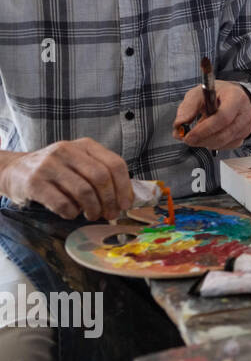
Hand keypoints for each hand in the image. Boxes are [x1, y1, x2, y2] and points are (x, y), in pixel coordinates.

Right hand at [0, 138, 132, 219]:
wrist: (14, 171)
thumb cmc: (55, 171)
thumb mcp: (78, 164)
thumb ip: (101, 174)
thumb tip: (125, 199)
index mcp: (84, 145)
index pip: (115, 164)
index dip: (124, 187)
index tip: (126, 204)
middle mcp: (67, 150)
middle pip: (101, 177)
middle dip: (110, 201)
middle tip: (110, 214)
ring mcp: (49, 165)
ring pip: (84, 191)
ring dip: (93, 209)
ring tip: (92, 215)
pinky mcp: (34, 182)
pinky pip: (62, 203)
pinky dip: (72, 213)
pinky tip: (71, 214)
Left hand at [172, 80, 250, 149]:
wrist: (233, 95)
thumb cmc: (217, 94)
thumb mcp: (199, 93)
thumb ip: (188, 107)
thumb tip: (180, 125)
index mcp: (235, 97)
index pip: (223, 117)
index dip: (204, 129)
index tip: (188, 135)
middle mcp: (245, 111)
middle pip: (225, 133)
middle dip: (203, 139)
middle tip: (188, 139)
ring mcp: (248, 124)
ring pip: (226, 142)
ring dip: (207, 142)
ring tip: (197, 136)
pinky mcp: (246, 134)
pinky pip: (229, 145)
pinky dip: (215, 144)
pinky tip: (209, 136)